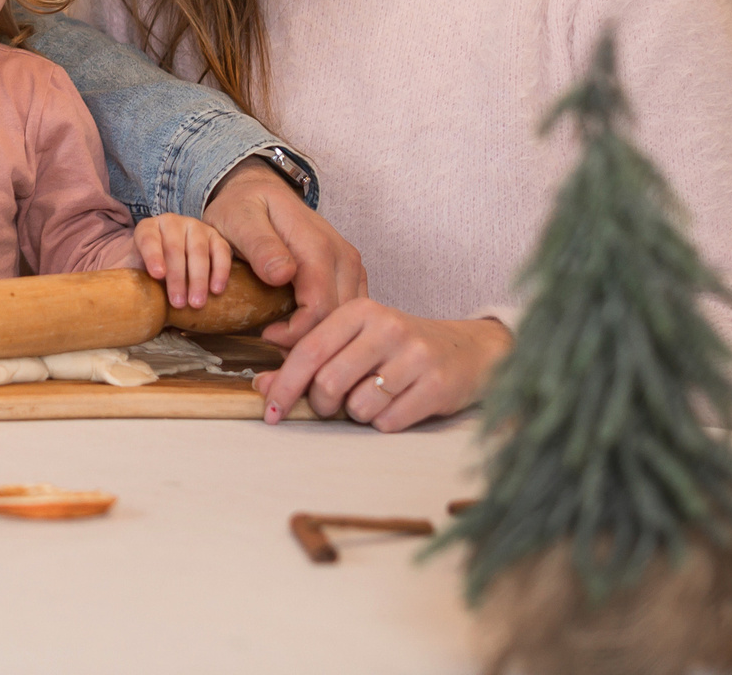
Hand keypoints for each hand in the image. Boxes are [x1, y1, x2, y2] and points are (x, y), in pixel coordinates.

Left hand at [133, 212, 226, 309]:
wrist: (168, 260)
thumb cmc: (149, 270)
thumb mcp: (134, 270)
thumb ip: (128, 280)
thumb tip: (121, 301)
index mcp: (147, 228)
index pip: (148, 239)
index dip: (152, 256)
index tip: (157, 275)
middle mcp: (171, 222)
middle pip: (175, 248)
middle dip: (177, 277)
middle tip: (178, 303)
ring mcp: (195, 226)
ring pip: (198, 250)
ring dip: (198, 279)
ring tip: (196, 303)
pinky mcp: (215, 236)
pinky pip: (221, 252)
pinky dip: (220, 271)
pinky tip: (216, 290)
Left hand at [204, 160, 366, 346]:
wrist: (259, 188)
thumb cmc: (243, 206)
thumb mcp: (238, 219)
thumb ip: (260, 246)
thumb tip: (284, 275)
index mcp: (316, 245)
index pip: (319, 307)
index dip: (295, 333)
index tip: (266, 335)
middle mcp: (342, 255)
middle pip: (338, 318)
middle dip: (309, 342)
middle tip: (274, 346)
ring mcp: (351, 264)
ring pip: (349, 318)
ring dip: (322, 337)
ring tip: (286, 341)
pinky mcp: (351, 271)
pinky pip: (350, 309)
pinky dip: (331, 326)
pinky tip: (303, 331)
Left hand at [253, 299, 509, 430]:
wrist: (470, 351)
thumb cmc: (400, 348)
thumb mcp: (356, 340)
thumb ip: (308, 359)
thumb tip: (261, 385)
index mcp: (360, 310)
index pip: (308, 351)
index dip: (284, 386)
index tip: (269, 411)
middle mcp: (386, 327)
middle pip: (328, 383)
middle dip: (323, 404)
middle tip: (333, 403)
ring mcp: (414, 355)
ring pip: (358, 406)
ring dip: (357, 413)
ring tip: (375, 396)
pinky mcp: (436, 385)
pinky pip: (388, 422)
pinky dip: (384, 422)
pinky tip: (398, 405)